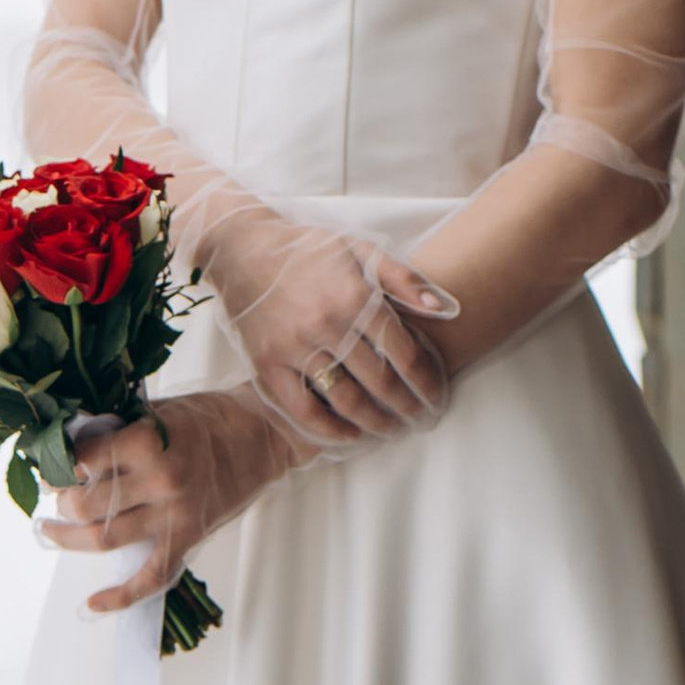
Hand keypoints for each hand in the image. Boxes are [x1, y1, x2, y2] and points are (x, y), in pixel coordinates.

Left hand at [39, 396, 306, 611]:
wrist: (259, 435)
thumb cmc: (205, 417)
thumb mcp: (154, 409)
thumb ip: (114, 429)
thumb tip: (67, 446)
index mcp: (146, 442)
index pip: (81, 461)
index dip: (58, 466)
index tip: (50, 466)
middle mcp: (158, 480)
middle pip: (86, 505)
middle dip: (61, 503)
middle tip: (55, 497)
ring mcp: (174, 514)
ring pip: (104, 540)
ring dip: (69, 539)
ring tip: (51, 532)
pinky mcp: (188, 537)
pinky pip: (152, 576)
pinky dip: (121, 596)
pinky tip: (94, 602)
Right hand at [204, 222, 455, 446]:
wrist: (242, 249)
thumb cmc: (308, 249)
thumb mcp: (360, 249)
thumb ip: (403, 278)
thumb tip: (443, 309)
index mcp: (355, 296)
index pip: (405, 354)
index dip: (427, 383)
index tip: (437, 398)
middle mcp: (326, 324)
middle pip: (381, 383)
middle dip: (408, 408)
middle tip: (421, 420)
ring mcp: (294, 346)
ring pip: (346, 400)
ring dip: (376, 423)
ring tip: (392, 430)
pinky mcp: (267, 363)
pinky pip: (302, 409)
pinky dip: (330, 429)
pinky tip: (350, 435)